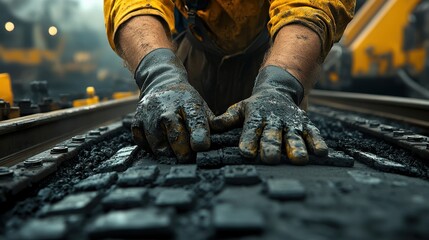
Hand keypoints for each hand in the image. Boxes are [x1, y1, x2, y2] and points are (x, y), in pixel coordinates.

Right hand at [131, 49, 212, 162]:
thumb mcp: (201, 106)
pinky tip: (159, 145)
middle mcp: (167, 108)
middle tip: (188, 159)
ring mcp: (149, 115)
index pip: (195, 121)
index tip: (202, 147)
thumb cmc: (185, 100)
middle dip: (183, 153)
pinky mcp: (136, 121)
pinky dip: (150, 149)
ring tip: (174, 155)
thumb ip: (212, 124)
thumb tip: (224, 142)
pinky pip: (142, 143)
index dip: (199, 136)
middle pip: (175, 136)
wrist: (160, 82)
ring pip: (158, 144)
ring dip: (167, 154)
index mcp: (188, 104)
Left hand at [210, 66, 327, 164]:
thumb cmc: (255, 107)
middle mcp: (274, 120)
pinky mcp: (305, 125)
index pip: (251, 129)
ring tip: (299, 159)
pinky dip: (317, 142)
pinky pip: (313, 133)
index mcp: (256, 117)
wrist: (279, 90)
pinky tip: (321, 153)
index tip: (246, 152)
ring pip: (293, 136)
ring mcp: (291, 123)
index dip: (248, 140)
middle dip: (271, 146)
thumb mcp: (240, 109)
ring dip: (296, 147)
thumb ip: (228, 119)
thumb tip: (212, 126)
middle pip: (272, 134)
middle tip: (270, 159)